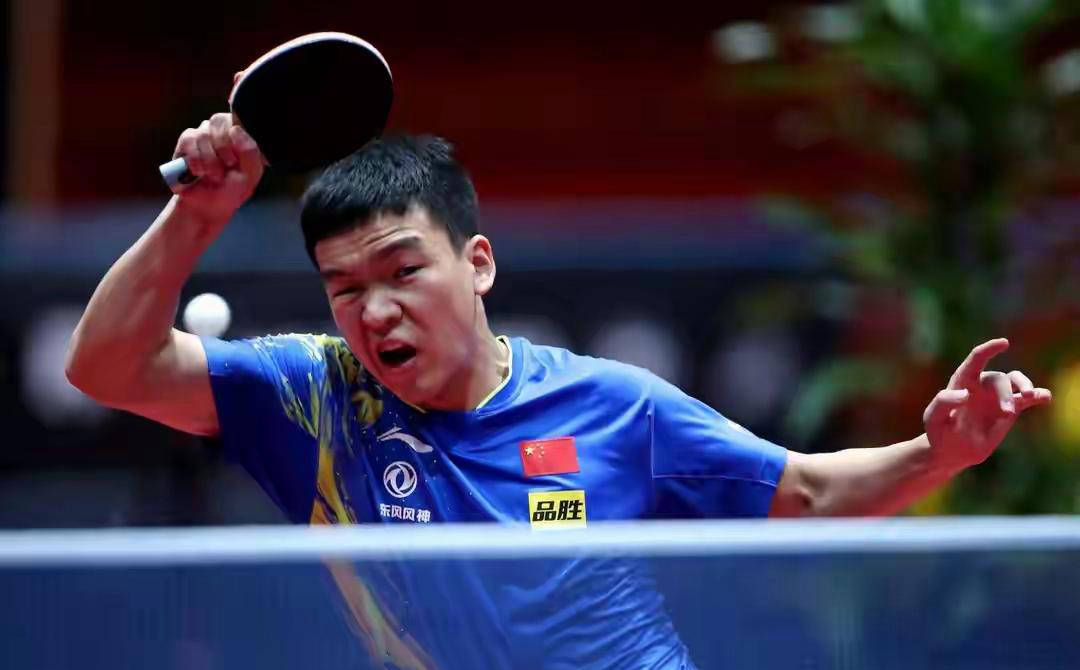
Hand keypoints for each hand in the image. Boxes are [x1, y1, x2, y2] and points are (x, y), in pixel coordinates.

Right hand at [171, 112, 264, 225]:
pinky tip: (199, 172)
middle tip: (226, 168)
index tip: (236, 159)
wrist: (207, 207)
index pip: (239, 117)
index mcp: (242, 136)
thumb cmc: (231, 191)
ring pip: (204, 133)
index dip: (236, 136)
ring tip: (213, 176)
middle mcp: (223, 130)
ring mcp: (204, 133)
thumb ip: (250, 152)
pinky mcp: (186, 141)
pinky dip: (195, 159)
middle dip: (223, 149)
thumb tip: (235, 129)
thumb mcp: (250, 175)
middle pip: (219, 120)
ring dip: (209, 159)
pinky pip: (188, 140)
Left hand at [922, 338, 1051, 472]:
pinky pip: (1028, 399)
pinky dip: (1039, 395)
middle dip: (1005, 394)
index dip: (989, 349)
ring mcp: (997, 396)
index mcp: (962, 381)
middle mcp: (981, 384)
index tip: (1003, 343)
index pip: (976, 359)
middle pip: (999, 379)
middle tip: (1006, 414)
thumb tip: (965, 393)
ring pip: (1016, 382)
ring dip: (1025, 387)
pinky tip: (1045, 397)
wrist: (952, 451)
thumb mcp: (933, 419)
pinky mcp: (1010, 409)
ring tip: (1029, 397)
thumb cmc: (938, 432)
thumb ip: (943, 403)